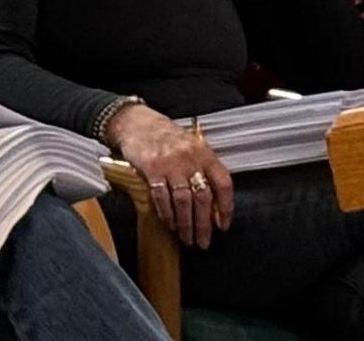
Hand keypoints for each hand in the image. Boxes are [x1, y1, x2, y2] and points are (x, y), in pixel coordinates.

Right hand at [106, 106, 232, 249]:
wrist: (137, 123)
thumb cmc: (166, 137)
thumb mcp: (191, 147)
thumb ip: (203, 169)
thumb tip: (214, 203)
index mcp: (204, 153)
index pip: (223, 183)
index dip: (226, 207)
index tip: (223, 225)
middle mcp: (190, 158)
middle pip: (203, 198)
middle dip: (204, 224)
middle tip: (204, 241)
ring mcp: (170, 164)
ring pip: (183, 201)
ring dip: (186, 224)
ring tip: (187, 238)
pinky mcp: (152, 169)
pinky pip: (162, 198)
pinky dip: (167, 214)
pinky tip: (170, 223)